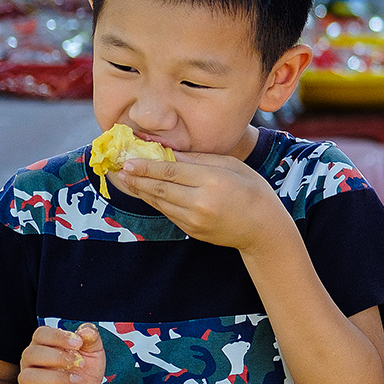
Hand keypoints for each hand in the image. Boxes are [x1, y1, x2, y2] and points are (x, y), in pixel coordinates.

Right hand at [18, 324, 104, 383]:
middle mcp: (32, 365)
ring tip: (76, 381)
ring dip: (55, 378)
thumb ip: (92, 339)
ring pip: (26, 377)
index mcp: (44, 347)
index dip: (58, 336)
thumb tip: (85, 330)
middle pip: (30, 353)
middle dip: (57, 356)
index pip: (40, 334)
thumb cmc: (82, 373)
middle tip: (79, 363)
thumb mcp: (94, 354)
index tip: (78, 343)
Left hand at [119, 152, 292, 252]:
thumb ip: (199, 159)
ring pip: (160, 202)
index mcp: (212, 181)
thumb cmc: (253, 190)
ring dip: (141, 190)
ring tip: (126, 179)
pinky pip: (167, 213)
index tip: (129, 160)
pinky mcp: (191, 230)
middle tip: (120, 168)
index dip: (147, 166)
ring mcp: (194, 220)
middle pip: (160, 188)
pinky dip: (155, 201)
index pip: (171, 171)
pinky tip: (146, 192)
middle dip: (138, 178)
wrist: (263, 228)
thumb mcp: (231, 166)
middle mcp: (200, 202)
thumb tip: (170, 153)